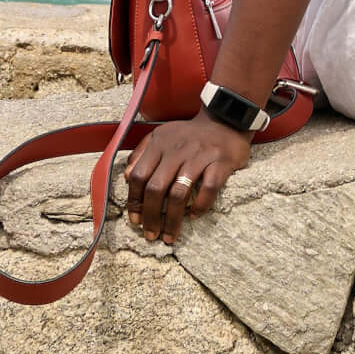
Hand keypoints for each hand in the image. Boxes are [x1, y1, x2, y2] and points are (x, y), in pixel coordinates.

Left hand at [123, 115, 249, 242]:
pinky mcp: (221, 161)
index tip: (136, 221)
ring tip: (170, 236)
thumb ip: (142, 153)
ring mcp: (200, 156)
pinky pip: (209, 188)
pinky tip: (194, 215)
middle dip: (151, 216)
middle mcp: (177, 150)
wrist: (226, 118)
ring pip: (179, 193)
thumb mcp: (162, 136)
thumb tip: (128, 177)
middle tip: (151, 235)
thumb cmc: (191, 134)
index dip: (134, 201)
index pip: (140, 176)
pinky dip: (200, 205)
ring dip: (172, 219)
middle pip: (156, 188)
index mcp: (160, 144)